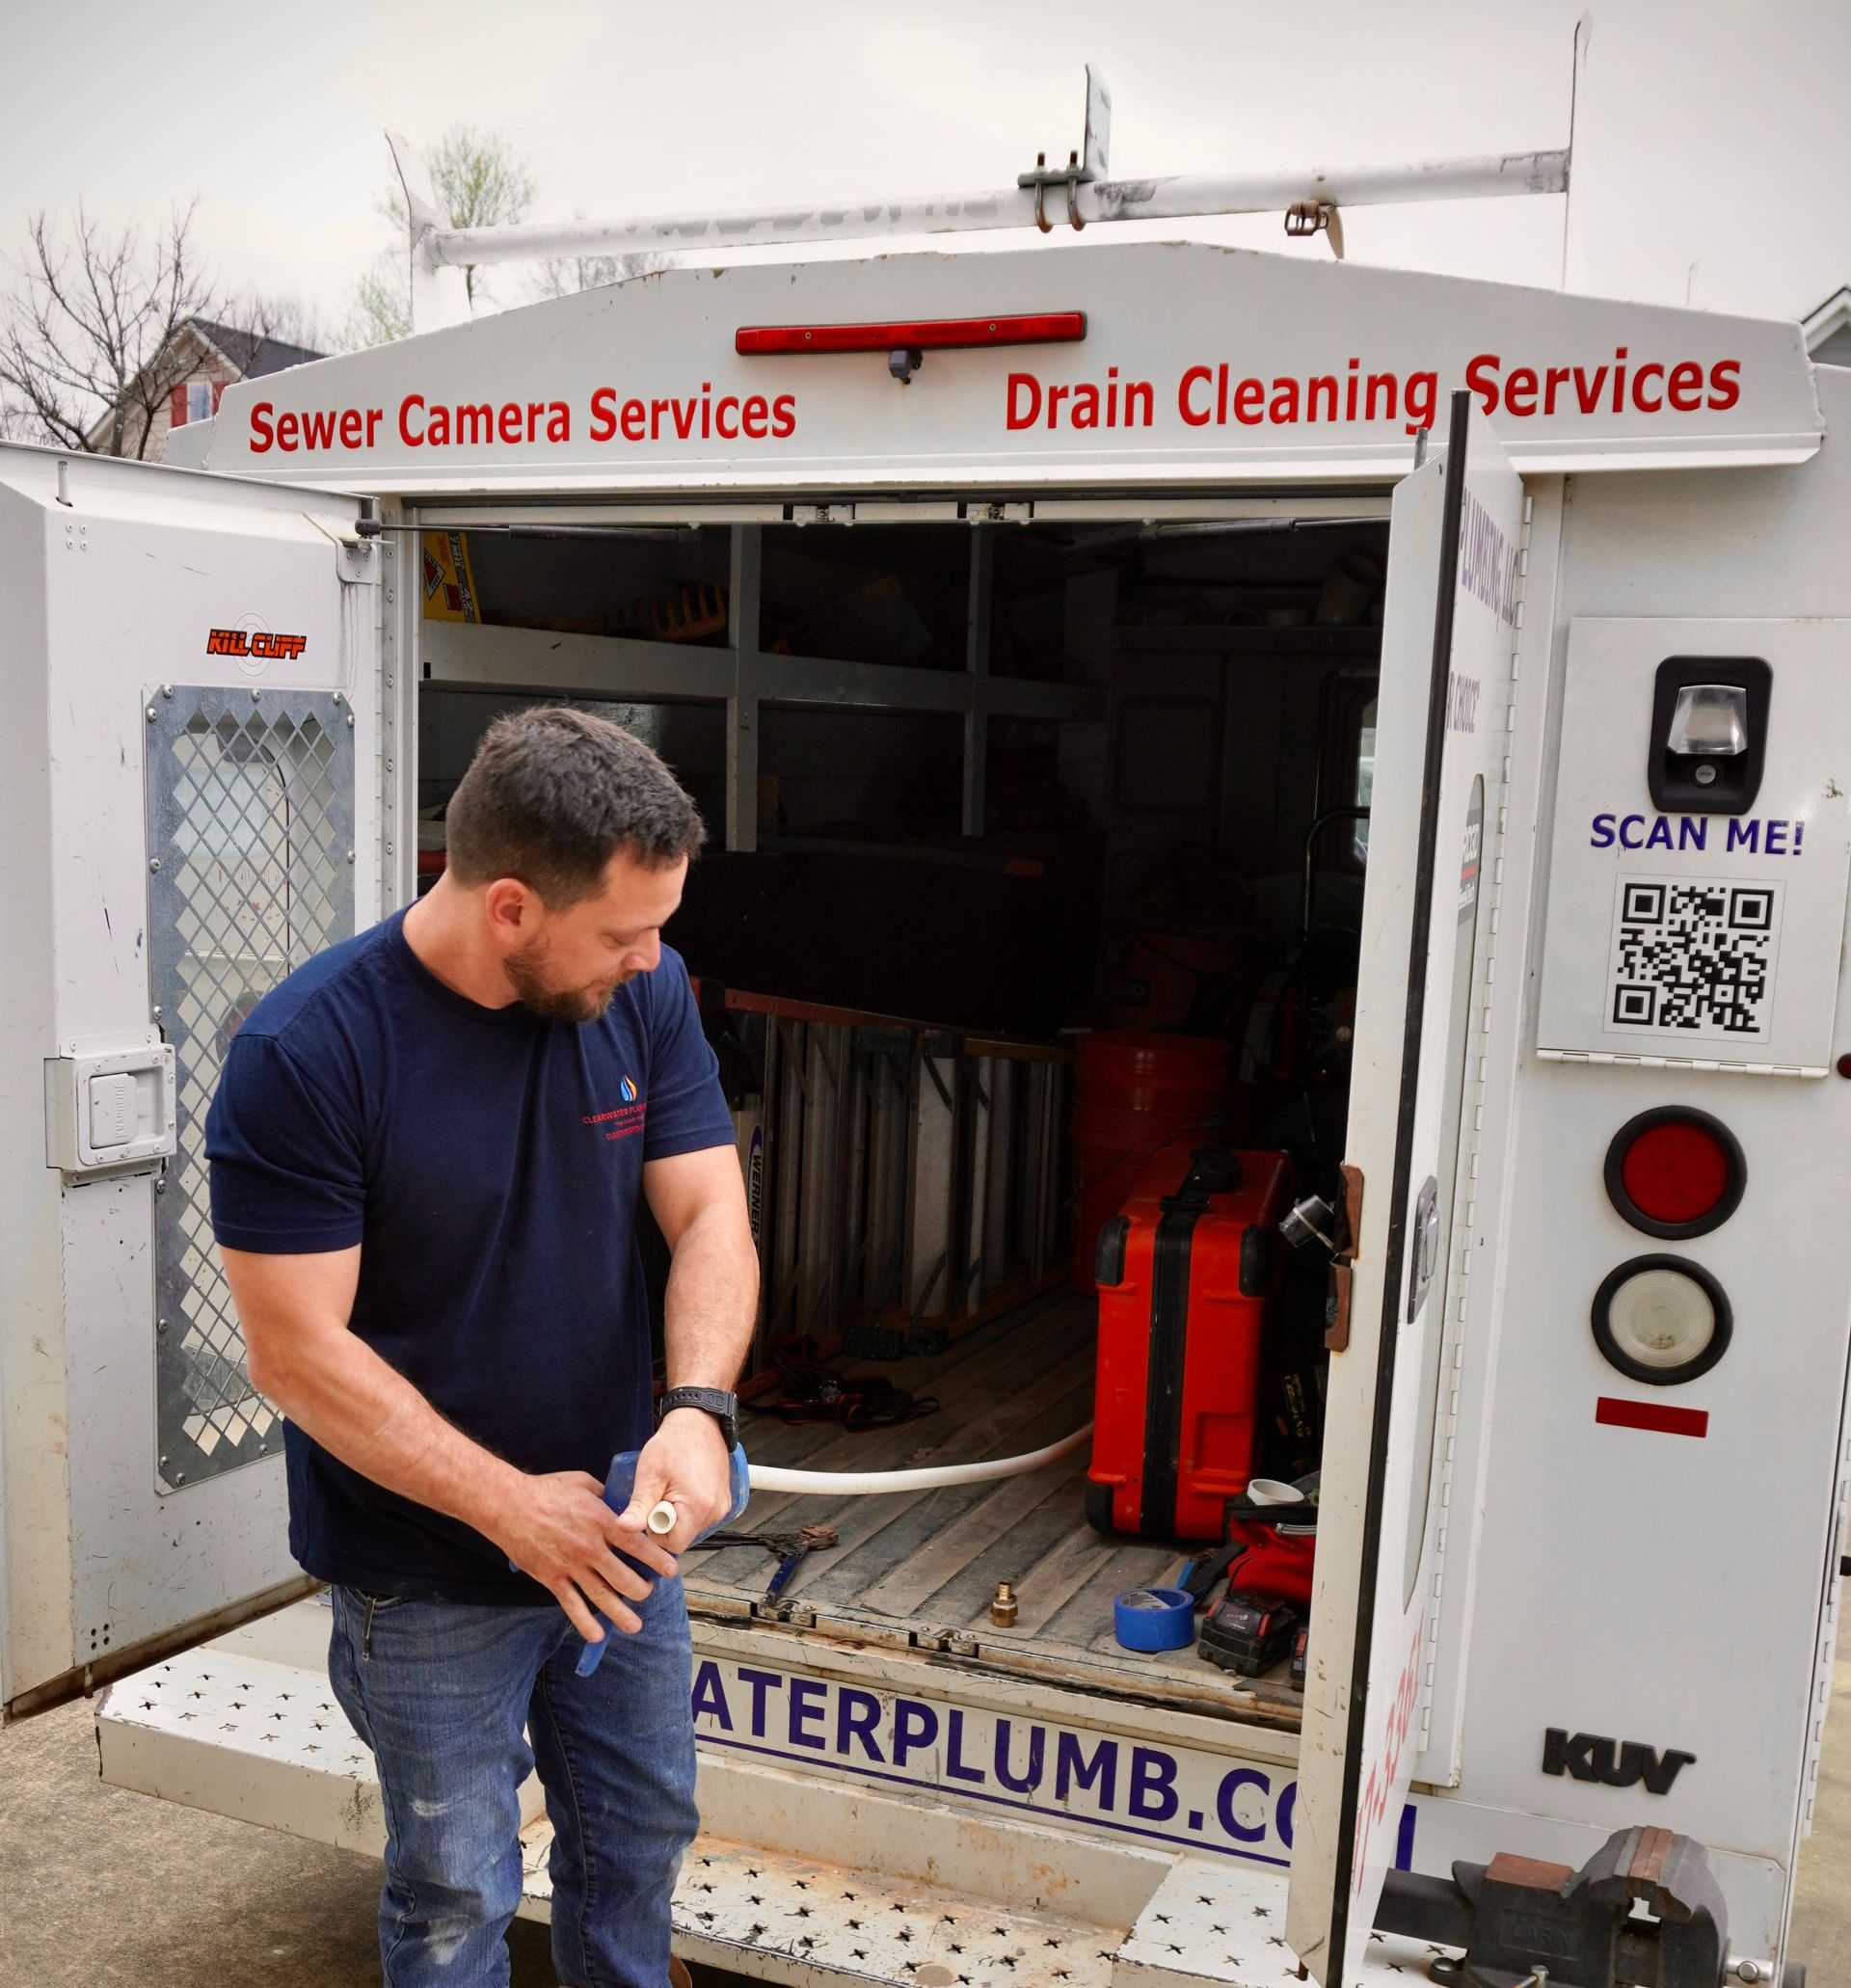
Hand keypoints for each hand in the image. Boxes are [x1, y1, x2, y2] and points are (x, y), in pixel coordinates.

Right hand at [489, 1469, 679, 1643]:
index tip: (671, 1570)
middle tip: (648, 1592)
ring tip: (635, 1626)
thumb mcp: (584, 1483)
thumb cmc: (547, 1490)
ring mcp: (570, 1565)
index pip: (637, 1545)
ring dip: (620, 1614)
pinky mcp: (552, 1578)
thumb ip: (607, 1495)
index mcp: (601, 1520)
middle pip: (624, 1577)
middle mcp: (589, 1546)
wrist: (509, 1505)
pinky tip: (597, 1635)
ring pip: (601, 1596)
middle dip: (641, 1590)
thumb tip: (622, 1503)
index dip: (657, 1560)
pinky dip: (584, 1623)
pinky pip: (571, 1605)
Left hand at [619, 1408, 732, 1552]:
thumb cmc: (674, 1444)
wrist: (698, 1422)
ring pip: (691, 1527)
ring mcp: (722, 1506)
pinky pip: (701, 1517)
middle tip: (661, 1494)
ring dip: (677, 1515)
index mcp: (698, 1508)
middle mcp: (715, 1511)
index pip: (672, 1544)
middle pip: (683, 1536)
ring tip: (672, 1487)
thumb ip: (638, 1506)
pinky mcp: (723, 1500)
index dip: (655, 1531)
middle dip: (666, 1521)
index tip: (652, 1507)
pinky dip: (688, 1508)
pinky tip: (683, 1487)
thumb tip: (623, 1528)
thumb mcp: (650, 1474)